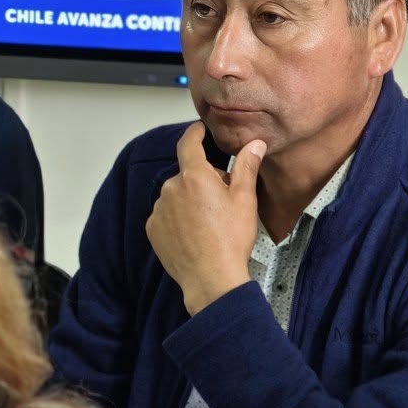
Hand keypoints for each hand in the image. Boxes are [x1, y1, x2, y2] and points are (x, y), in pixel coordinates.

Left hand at [146, 123, 265, 314]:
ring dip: (190, 201)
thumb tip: (254, 144)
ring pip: (177, 195)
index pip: (189, 144)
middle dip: (204, 181)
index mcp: (194, 176)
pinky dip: (178, 219)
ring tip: (210, 223)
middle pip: (188, 174)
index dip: (194, 133)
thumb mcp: (245, 199)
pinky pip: (166, 215)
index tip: (199, 130)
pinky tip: (195, 234)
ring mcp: (159, 209)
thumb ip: (246, 166)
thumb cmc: (231, 239)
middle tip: (224, 201)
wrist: (211, 278)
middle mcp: (171, 188)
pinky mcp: (152, 228)